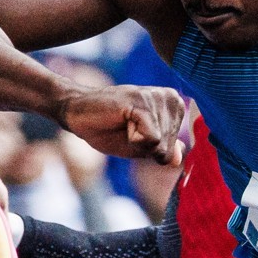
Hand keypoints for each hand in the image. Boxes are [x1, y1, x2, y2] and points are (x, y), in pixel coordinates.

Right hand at [59, 85, 184, 164]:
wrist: (78, 114)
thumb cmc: (109, 130)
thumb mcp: (140, 147)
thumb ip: (162, 151)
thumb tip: (179, 160)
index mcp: (175, 108)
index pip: (174, 152)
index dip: (150, 152)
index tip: (136, 134)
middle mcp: (171, 99)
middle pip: (168, 149)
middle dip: (144, 147)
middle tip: (127, 128)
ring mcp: (157, 97)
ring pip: (160, 144)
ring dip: (137, 140)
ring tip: (124, 122)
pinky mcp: (143, 100)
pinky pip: (151, 137)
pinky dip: (133, 138)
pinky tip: (123, 120)